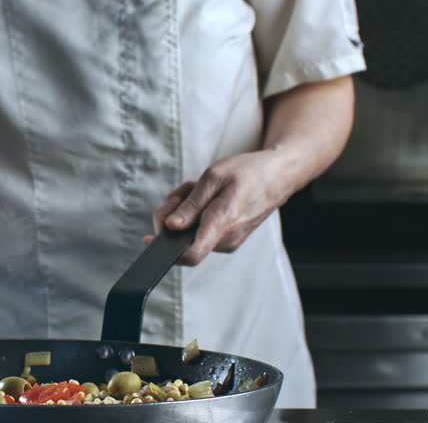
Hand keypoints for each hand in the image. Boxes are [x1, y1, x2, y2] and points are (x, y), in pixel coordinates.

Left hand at [143, 149, 294, 265]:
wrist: (278, 175)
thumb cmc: (248, 172)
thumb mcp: (214, 178)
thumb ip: (191, 205)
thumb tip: (171, 226)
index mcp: (222, 224)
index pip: (190, 254)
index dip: (164, 250)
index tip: (148, 239)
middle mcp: (225, 240)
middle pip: (182, 238)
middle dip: (173, 214)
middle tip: (183, 192)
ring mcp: (228, 241)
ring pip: (189, 232)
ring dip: (185, 210)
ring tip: (200, 190)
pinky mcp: (227, 238)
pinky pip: (200, 230)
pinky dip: (196, 213)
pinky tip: (206, 198)